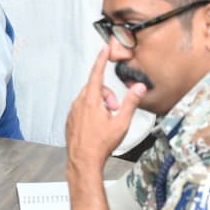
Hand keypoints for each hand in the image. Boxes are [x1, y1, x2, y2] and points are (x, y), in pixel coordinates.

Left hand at [66, 48, 144, 174]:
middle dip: (108, 96)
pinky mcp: (70, 118)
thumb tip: (138, 88)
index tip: (103, 49)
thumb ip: (130, 103)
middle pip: (96, 88)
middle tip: (115, 110)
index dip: (101, 59)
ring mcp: (73, 110)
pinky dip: (92, 112)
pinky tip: (97, 126)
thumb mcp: (121, 123)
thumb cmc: (100, 144)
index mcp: (91, 100)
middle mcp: (79, 102)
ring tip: (106, 121)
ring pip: (89, 98)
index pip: (97, 73)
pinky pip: (82, 108)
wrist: (83, 161)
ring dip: (100, 105)